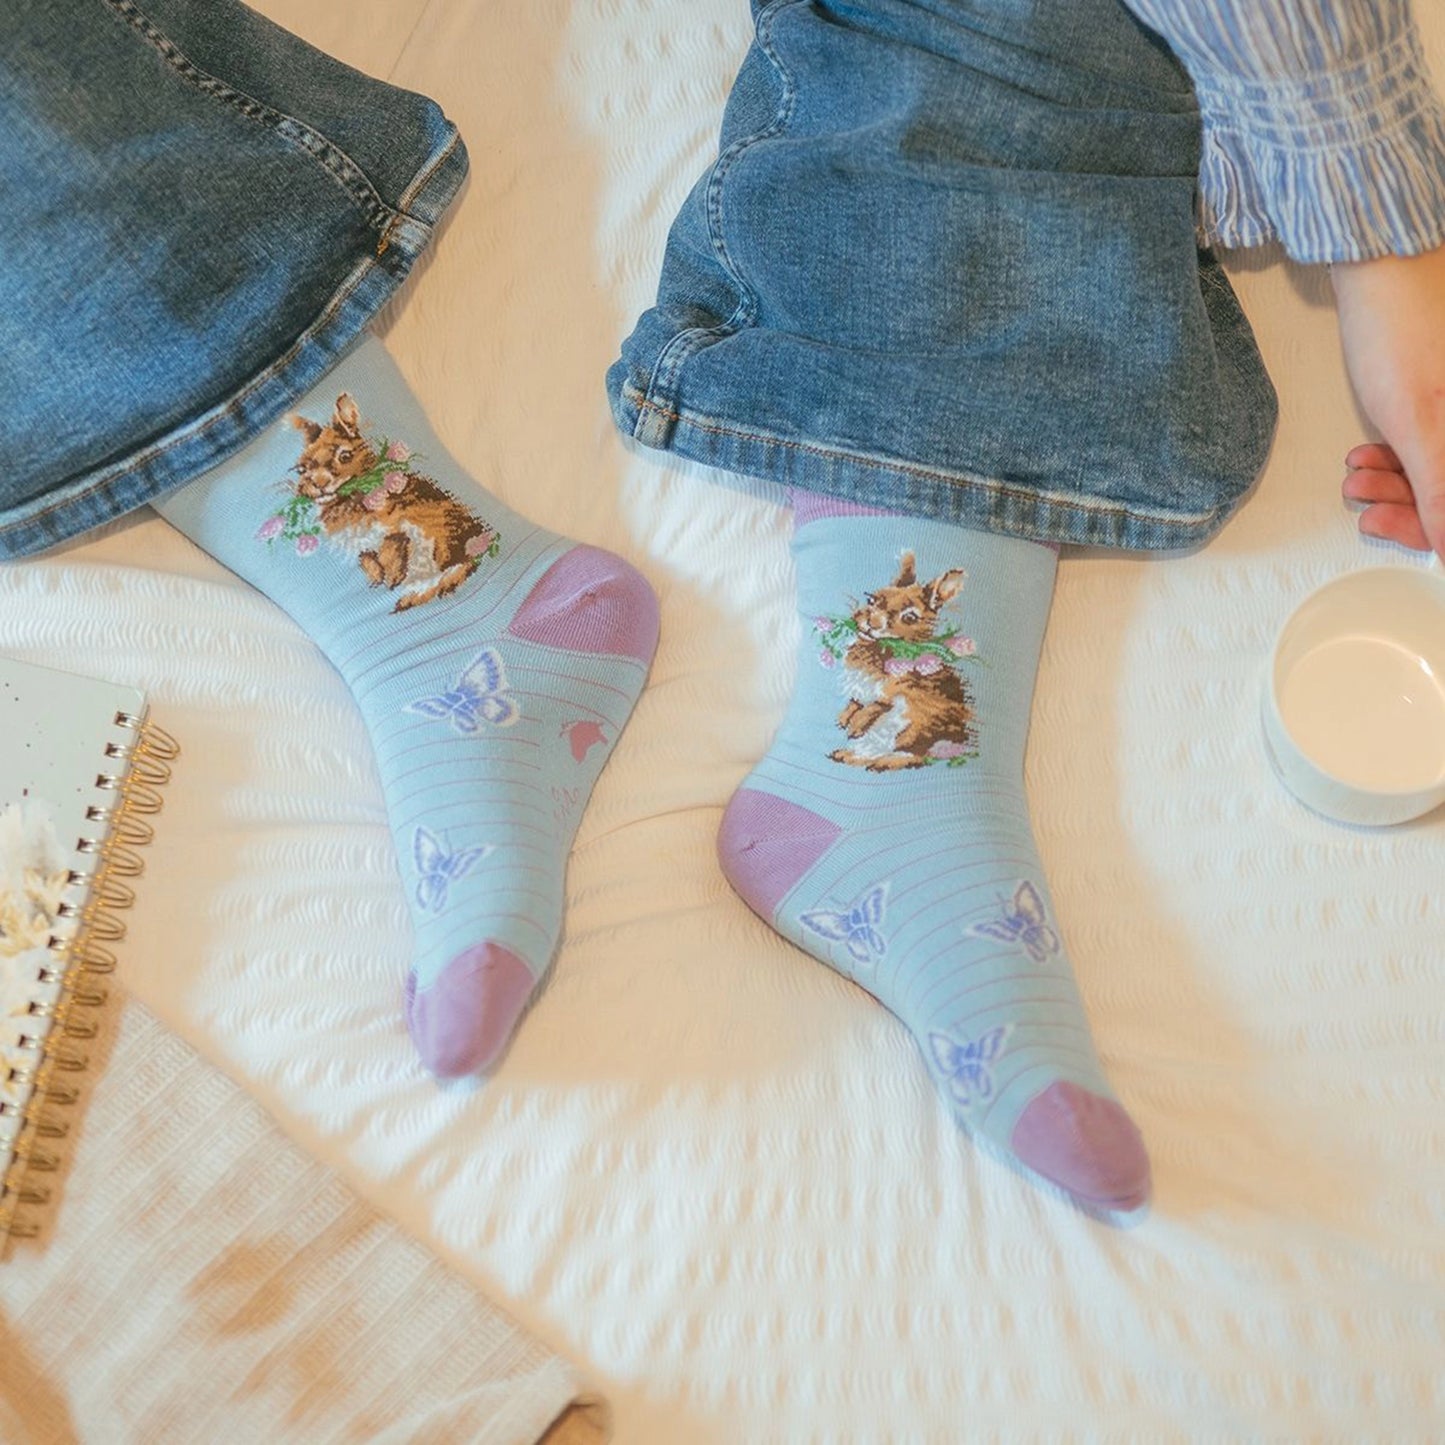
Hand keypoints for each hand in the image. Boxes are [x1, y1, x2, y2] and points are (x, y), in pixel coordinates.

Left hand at [1333, 245, 1444, 559]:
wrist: (1379, 269)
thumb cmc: (1400, 332)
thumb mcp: (1421, 423)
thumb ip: (1442, 488)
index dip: (1444, 531)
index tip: (1416, 545)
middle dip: (1414, 507)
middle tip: (1368, 510)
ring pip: (1439, 468)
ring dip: (1397, 485)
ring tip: (1356, 479)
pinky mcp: (1443, 399)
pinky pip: (1430, 445)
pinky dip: (1397, 460)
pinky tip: (1363, 460)